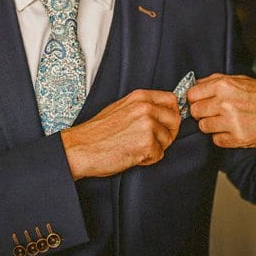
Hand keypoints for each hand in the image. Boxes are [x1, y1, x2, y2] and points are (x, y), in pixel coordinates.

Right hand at [60, 89, 180, 179]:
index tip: (165, 123)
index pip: (171, 99)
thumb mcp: (121, 108)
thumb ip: (142, 107)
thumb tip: (162, 112)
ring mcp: (147, 125)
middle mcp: (146, 108)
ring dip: (155, 148)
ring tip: (135, 147)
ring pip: (167, 139)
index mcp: (139, 97)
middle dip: (167, 133)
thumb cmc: (97, 131)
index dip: (171, 113)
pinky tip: (132, 155)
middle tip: (151, 141)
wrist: (81, 148)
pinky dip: (148, 159)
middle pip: (174, 120)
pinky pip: (159, 155)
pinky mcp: (147, 144)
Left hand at [187, 74, 255, 154]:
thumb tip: (196, 84)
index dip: (195, 99)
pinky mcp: (237, 138)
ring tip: (225, 122)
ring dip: (212, 126)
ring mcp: (231, 121)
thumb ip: (217, 80)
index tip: (200, 102)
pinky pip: (216, 140)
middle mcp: (225, 102)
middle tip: (214, 113)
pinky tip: (233, 130)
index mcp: (225, 85)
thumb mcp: (243, 80)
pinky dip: (222, 138)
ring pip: (203, 127)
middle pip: (195, 111)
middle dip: (202, 113)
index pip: (192, 94)